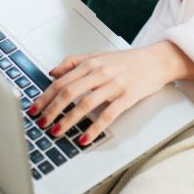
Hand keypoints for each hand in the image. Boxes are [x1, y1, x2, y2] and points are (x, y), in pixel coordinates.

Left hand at [27, 42, 192, 146]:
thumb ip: (74, 62)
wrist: (157, 60)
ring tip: (56, 132)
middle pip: (69, 92)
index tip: (35, 108)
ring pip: (85, 105)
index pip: (61, 81)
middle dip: (51, 110)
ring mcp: (114, 85)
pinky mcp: (127, 97)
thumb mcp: (99, 56)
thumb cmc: (128, 60)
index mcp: (90, 63)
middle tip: (41, 123)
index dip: (45, 96)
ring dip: (67, 120)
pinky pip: (107, 115)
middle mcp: (100, 72)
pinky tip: (84, 137)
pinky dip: (94, 128)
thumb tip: (52, 72)